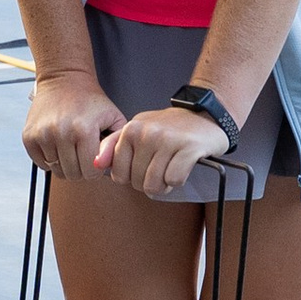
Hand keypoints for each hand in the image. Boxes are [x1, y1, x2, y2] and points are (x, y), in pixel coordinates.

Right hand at [21, 71, 125, 179]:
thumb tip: (105, 167)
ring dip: (65, 163)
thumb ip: (117, 144)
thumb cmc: (90, 101)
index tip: (95, 158)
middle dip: (80, 168)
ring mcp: (42, 135)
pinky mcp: (29, 136)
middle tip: (82, 153)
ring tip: (70, 147)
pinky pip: (41, 163)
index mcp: (84, 130)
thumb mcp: (114, 118)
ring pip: (56, 170)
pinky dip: (50, 159)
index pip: (90, 172)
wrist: (64, 79)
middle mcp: (61, 133)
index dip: (95, 169)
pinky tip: (57, 145)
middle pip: (72, 174)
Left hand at [101, 101, 229, 197]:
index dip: (131, 178)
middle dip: (149, 182)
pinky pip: (174, 180)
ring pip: (154, 185)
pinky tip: (182, 166)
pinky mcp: (188, 147)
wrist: (205, 115)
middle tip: (161, 167)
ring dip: (164, 184)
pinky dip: (178, 180)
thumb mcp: (137, 129)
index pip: (118, 175)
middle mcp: (147, 133)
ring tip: (171, 168)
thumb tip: (95, 164)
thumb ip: (112, 146)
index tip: (142, 168)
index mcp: (130, 129)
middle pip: (137, 182)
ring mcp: (168, 139)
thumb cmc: (169, 128)